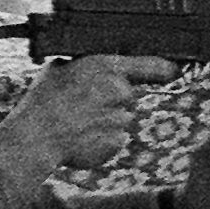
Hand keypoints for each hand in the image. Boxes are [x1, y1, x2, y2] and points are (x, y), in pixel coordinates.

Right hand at [2, 55, 160, 176]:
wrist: (35, 137)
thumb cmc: (43, 100)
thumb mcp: (60, 68)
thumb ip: (85, 66)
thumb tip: (95, 68)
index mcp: (106, 67)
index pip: (149, 64)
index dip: (164, 68)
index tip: (174, 71)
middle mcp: (119, 92)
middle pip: (128, 97)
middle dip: (112, 102)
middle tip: (84, 106)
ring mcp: (120, 120)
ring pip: (121, 120)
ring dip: (105, 122)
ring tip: (77, 124)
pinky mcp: (116, 143)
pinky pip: (114, 140)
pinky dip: (101, 141)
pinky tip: (80, 138)